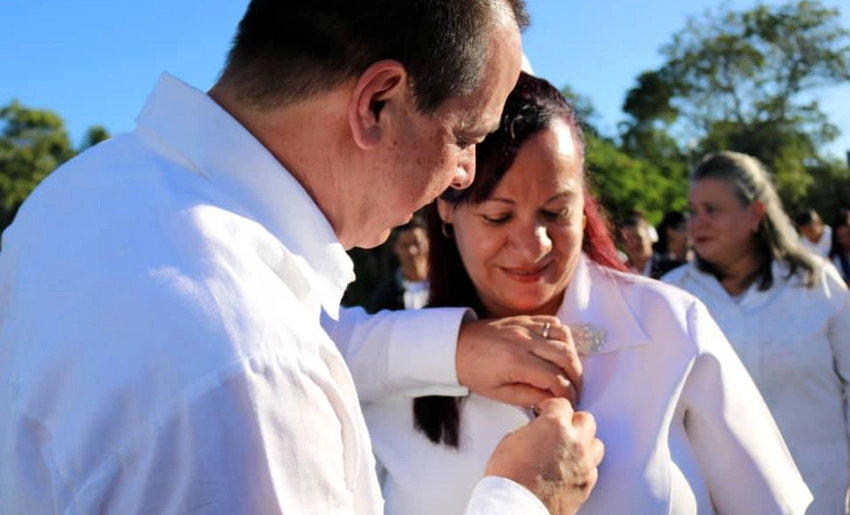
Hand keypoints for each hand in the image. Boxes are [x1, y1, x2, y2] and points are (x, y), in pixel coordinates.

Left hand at [456, 315, 581, 406]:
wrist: (454, 346)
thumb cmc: (474, 372)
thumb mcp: (499, 394)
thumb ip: (529, 397)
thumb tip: (554, 400)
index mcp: (515, 362)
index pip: (555, 378)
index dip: (568, 394)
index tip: (570, 403)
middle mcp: (524, 341)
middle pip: (566, 356)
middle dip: (576, 377)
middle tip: (575, 390)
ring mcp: (525, 326)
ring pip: (564, 336)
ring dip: (573, 356)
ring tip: (569, 372)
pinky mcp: (524, 319)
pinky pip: (553, 322)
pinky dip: (563, 337)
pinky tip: (559, 350)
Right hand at [484, 398, 602, 514]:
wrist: (514, 505)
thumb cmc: (509, 477)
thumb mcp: (511, 440)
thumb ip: (531, 431)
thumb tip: (534, 432)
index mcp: (555, 425)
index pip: (562, 404)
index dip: (552, 408)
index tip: (547, 412)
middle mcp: (574, 441)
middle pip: (586, 420)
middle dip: (572, 422)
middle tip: (560, 428)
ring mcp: (584, 463)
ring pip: (595, 444)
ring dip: (583, 443)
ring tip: (568, 449)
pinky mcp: (587, 483)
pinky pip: (593, 468)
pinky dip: (583, 466)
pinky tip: (569, 468)